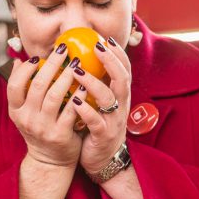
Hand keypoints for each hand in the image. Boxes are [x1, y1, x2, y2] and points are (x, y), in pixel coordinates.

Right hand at [7, 44, 82, 168]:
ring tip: (76, 63)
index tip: (39, 56)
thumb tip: (18, 61)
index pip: (14, 85)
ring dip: (66, 76)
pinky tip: (86, 83)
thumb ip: (22, 89)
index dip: (25, 69)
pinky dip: (78, 95)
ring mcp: (43, 128)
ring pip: (55, 96)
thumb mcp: (25, 111)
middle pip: (38, 85)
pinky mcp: (60, 135)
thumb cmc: (40, 128)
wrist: (50, 161)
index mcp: (15, 111)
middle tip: (64, 48)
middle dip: (52, 64)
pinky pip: (71, 110)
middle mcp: (26, 119)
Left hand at [70, 38, 131, 179]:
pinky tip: (75, 102)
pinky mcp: (103, 136)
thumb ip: (93, 85)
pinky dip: (86, 110)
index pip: (124, 70)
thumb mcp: (99, 104)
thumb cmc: (96, 127)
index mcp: (120, 97)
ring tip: (77, 71)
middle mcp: (121, 106)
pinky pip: (96, 122)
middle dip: (111, 61)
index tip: (106, 39)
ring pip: (108, 98)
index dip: (118, 54)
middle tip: (97, 47)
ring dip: (93, 83)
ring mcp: (114, 121)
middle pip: (122, 79)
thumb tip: (77, 60)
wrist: (102, 160)